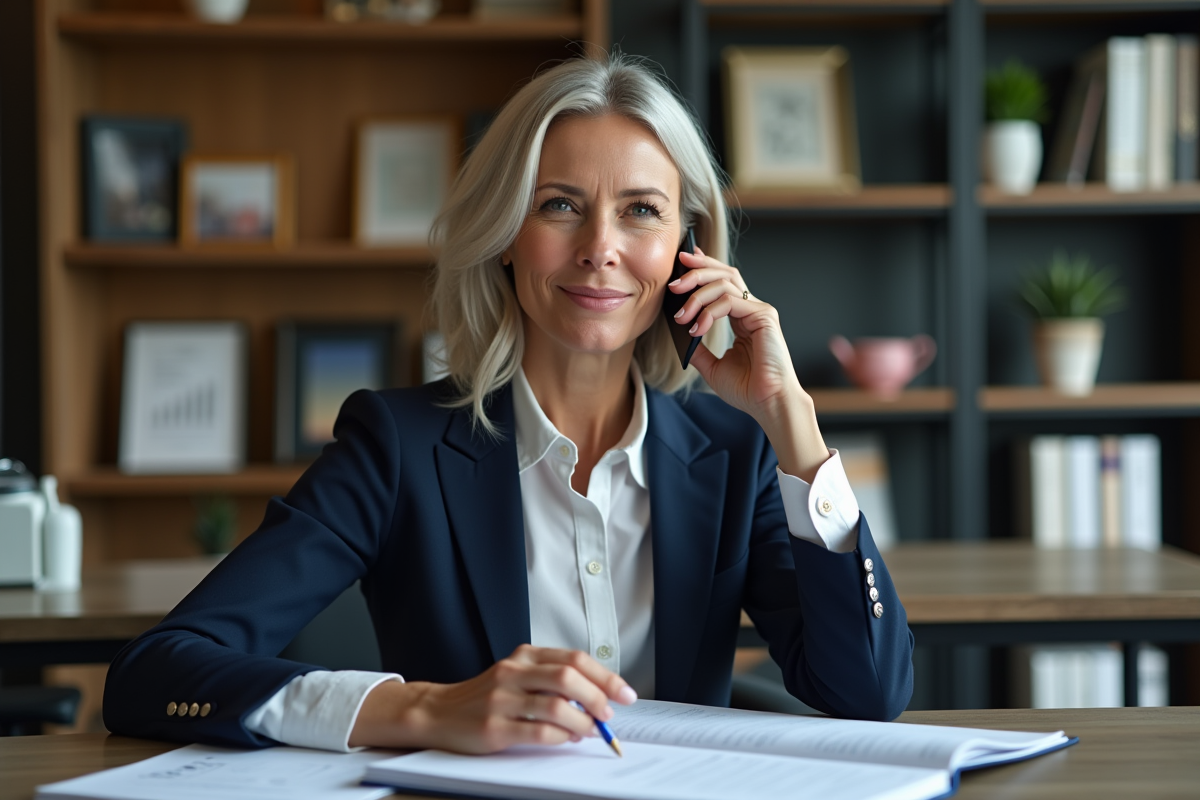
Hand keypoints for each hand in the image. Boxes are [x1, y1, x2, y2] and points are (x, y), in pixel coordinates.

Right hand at [348, 644, 636, 752]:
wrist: (438, 712)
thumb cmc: (485, 696)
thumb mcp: (517, 675)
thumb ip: (552, 680)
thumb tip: (598, 698)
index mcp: (524, 655)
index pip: (575, 659)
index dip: (606, 676)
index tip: (625, 693)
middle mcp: (513, 672)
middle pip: (569, 677)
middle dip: (599, 698)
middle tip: (610, 715)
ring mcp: (502, 699)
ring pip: (557, 706)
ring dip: (584, 722)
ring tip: (590, 731)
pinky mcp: (494, 728)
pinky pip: (539, 732)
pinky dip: (562, 737)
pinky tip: (568, 739)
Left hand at [669, 248, 828, 480]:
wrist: (767, 404)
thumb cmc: (748, 389)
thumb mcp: (712, 366)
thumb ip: (697, 348)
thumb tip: (678, 334)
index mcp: (742, 318)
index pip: (723, 283)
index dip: (705, 267)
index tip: (683, 261)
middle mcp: (752, 310)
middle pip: (725, 274)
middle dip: (697, 271)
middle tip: (674, 281)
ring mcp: (759, 311)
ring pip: (724, 283)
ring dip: (697, 295)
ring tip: (681, 315)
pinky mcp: (763, 316)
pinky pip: (730, 301)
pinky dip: (709, 312)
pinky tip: (697, 328)